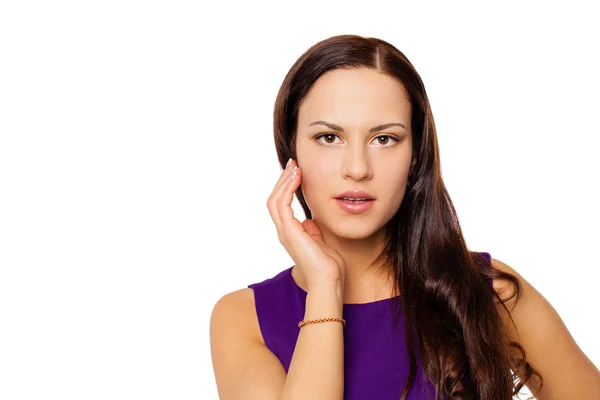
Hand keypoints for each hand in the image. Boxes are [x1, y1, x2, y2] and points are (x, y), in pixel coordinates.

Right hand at [267, 159, 345, 291]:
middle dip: (283, 180)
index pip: (281, 205)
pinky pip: (282, 204)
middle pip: (274, 199)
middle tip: (293, 164)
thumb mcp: (321, 242)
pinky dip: (287, 189)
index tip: (297, 172)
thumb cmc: (329, 266)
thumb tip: (311, 220)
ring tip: (294, 167)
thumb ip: (313, 231)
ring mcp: (285, 232)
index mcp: (291, 233)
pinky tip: (297, 177)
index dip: (287, 187)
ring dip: (284, 181)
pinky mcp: (289, 232)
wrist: (329, 281)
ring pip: (275, 200)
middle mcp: (284, 231)